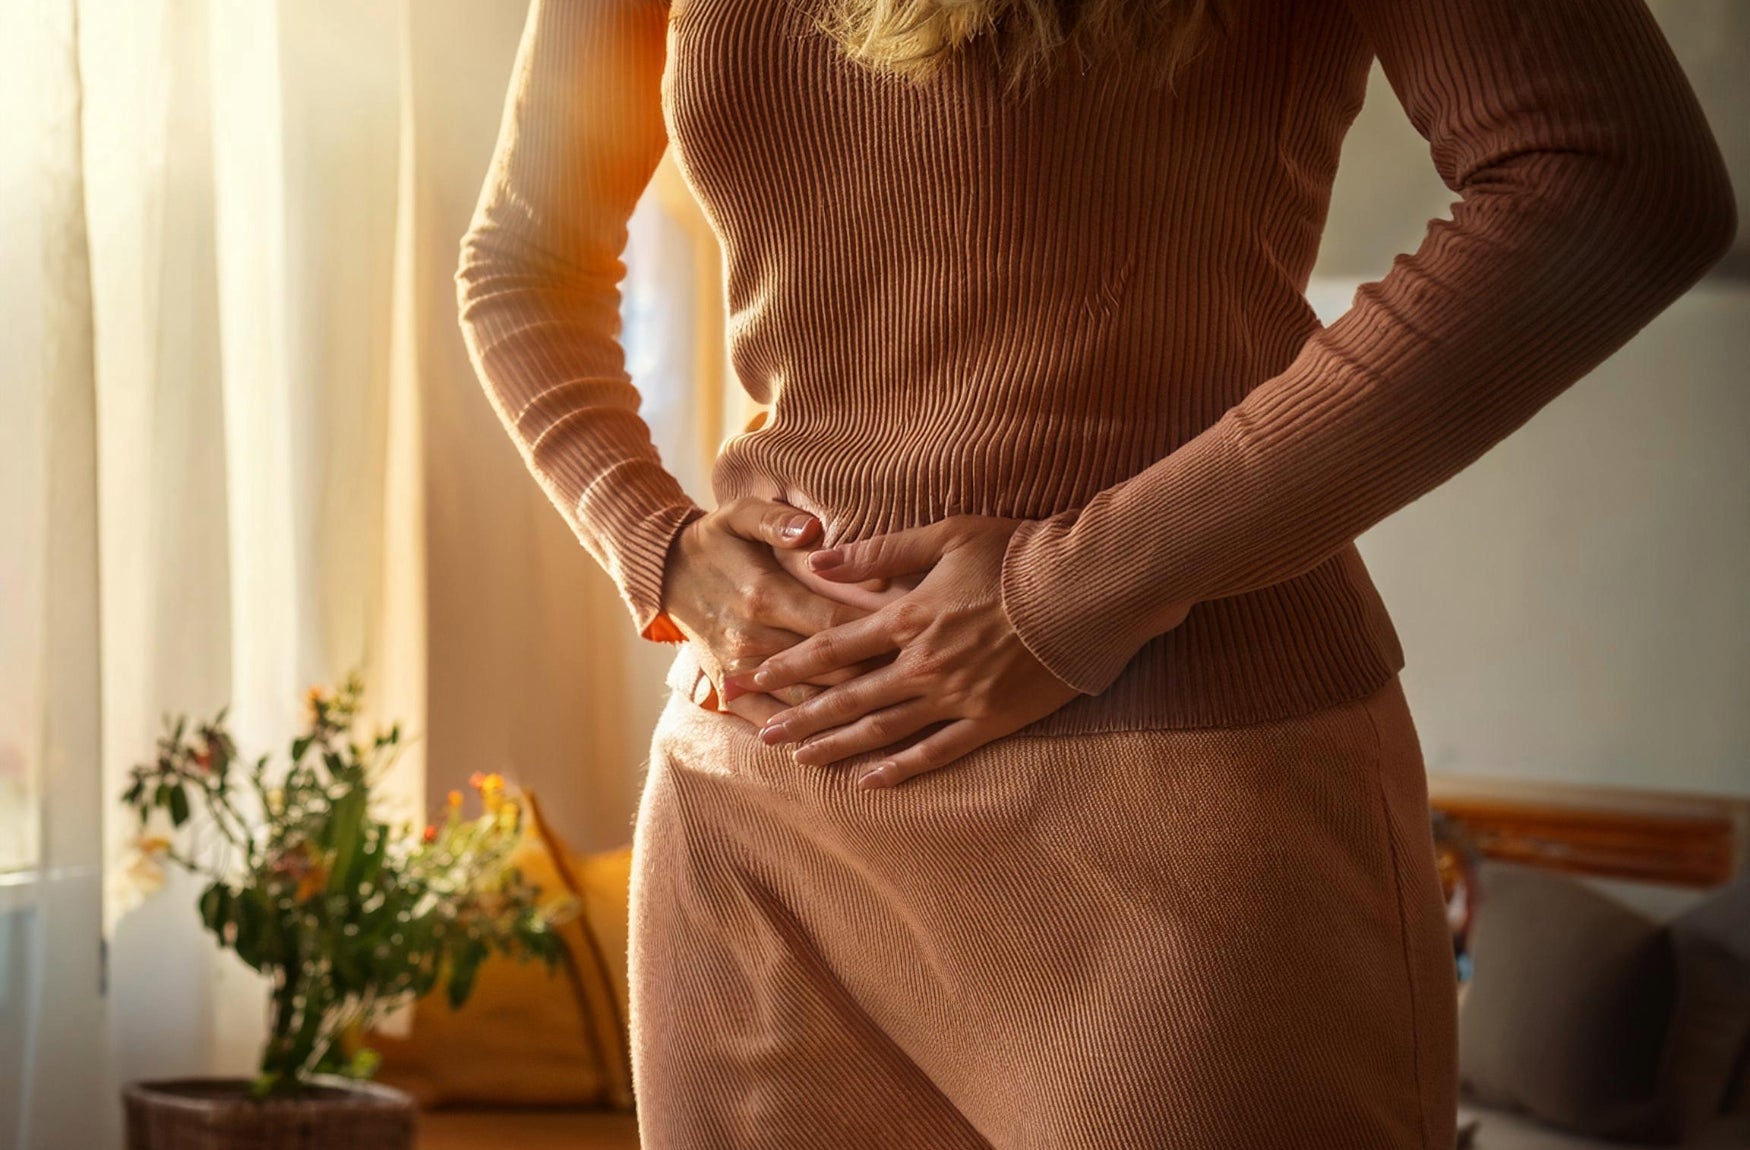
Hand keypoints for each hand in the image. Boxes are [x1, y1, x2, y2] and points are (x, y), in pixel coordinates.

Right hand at [658, 497, 903, 728]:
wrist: (664, 574)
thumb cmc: (716, 539)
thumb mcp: (740, 515)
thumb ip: (778, 521)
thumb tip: (814, 530)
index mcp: (765, 596)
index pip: (837, 622)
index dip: (881, 630)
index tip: (924, 634)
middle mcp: (754, 638)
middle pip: (831, 667)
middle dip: (880, 674)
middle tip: (930, 681)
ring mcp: (741, 669)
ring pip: (807, 700)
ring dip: (851, 715)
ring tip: (903, 722)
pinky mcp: (729, 687)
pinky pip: (768, 719)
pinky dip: (802, 733)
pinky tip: (839, 746)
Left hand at [729, 514, 1082, 788]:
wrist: (1086, 591)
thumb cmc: (1018, 555)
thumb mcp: (945, 535)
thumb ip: (880, 552)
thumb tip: (821, 561)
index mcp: (908, 617)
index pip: (833, 646)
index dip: (789, 665)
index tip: (752, 677)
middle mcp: (923, 664)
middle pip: (847, 696)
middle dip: (799, 716)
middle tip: (758, 733)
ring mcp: (956, 697)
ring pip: (882, 730)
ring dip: (836, 746)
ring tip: (799, 759)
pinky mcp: (990, 721)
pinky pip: (936, 753)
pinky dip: (899, 769)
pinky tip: (867, 782)